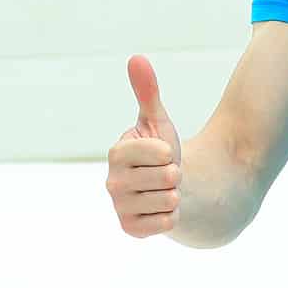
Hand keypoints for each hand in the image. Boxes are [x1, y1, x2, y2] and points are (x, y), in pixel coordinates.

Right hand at [105, 55, 183, 238]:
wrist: (168, 190)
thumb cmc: (161, 153)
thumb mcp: (158, 122)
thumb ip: (148, 92)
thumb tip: (136, 58)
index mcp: (116, 153)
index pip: (159, 152)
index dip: (169, 152)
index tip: (163, 153)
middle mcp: (111, 182)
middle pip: (167, 177)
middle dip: (175, 175)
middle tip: (165, 174)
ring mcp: (120, 207)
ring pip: (169, 200)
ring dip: (175, 196)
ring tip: (164, 191)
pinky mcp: (130, 229)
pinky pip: (167, 223)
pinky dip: (172, 217)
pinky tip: (162, 210)